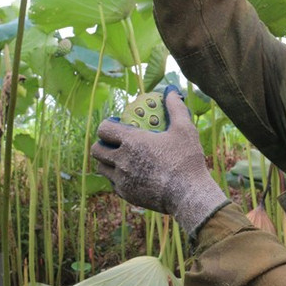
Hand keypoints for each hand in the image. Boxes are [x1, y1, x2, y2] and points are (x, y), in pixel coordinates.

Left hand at [90, 87, 227, 235]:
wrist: (189, 195)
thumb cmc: (187, 160)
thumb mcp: (185, 129)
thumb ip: (175, 107)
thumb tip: (171, 90)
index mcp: (132, 142)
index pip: (104, 129)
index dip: (107, 125)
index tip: (117, 124)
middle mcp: (122, 160)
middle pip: (97, 150)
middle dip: (102, 143)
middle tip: (115, 142)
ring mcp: (122, 180)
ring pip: (101, 168)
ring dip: (107, 161)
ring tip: (121, 158)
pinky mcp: (127, 195)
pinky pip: (113, 183)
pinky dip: (117, 177)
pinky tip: (131, 173)